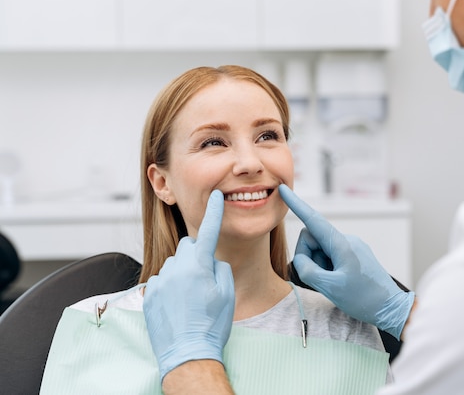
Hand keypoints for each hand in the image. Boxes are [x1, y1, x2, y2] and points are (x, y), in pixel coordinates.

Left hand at [143, 190, 234, 380]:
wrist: (188, 354)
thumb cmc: (211, 326)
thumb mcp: (227, 294)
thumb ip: (220, 269)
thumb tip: (212, 261)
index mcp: (198, 266)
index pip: (208, 232)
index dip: (214, 212)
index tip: (214, 196)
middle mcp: (176, 269)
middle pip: (188, 247)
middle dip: (197, 255)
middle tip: (206, 278)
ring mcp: (160, 282)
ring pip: (175, 264)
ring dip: (183, 273)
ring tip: (191, 298)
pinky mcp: (148, 295)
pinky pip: (163, 281)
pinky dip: (171, 287)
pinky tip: (179, 306)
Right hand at [279, 185, 414, 339]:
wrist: (391, 308)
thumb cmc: (364, 299)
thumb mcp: (331, 288)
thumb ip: (308, 271)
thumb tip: (300, 261)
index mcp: (341, 244)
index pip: (313, 220)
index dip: (296, 205)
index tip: (284, 189)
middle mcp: (346, 240)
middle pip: (313, 239)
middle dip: (309, 257)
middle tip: (320, 280)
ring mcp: (351, 248)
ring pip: (321, 250)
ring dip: (319, 266)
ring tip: (333, 284)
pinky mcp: (354, 256)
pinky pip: (331, 256)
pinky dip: (327, 269)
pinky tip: (339, 283)